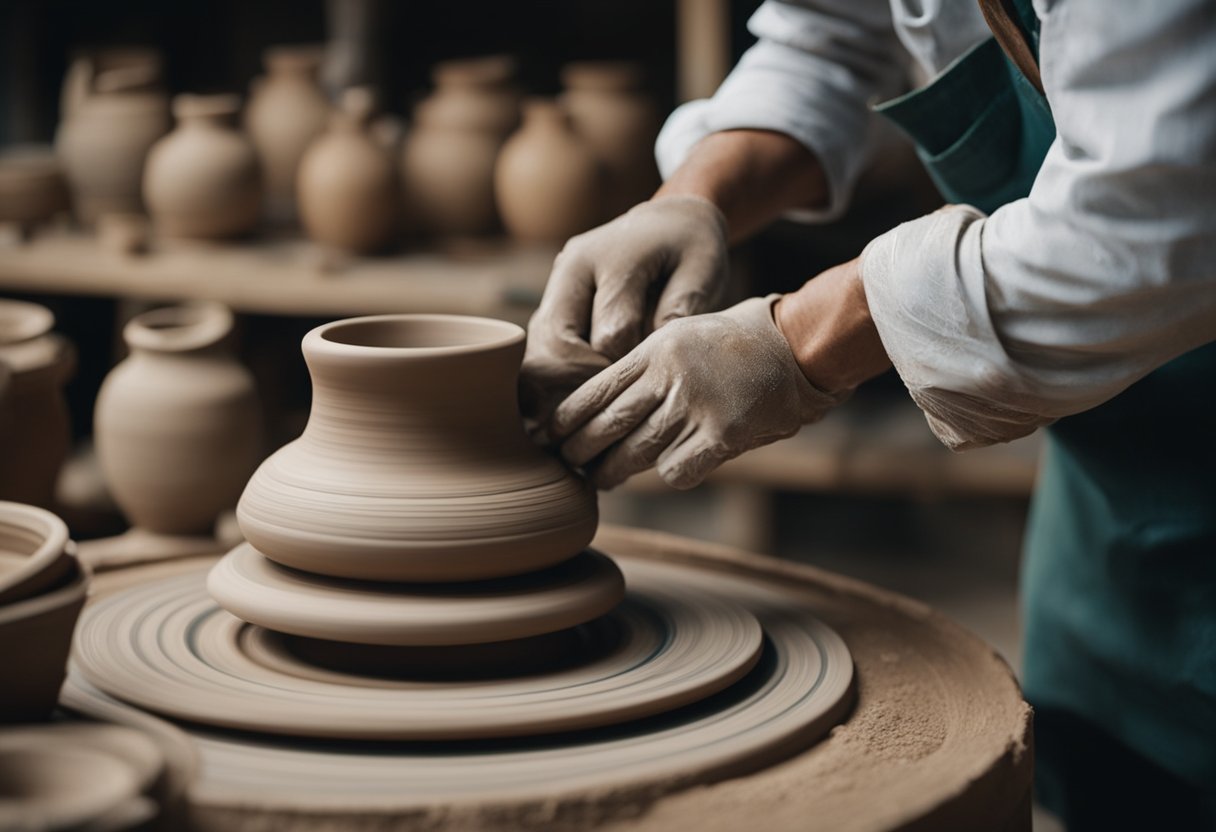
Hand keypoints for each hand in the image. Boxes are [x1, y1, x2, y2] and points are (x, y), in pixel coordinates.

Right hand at [521, 195, 728, 424]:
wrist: (668, 219)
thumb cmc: (691, 247)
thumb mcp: (702, 269)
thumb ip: (681, 309)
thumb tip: (651, 362)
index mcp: (610, 256)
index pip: (610, 331)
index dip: (631, 370)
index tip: (649, 392)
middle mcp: (570, 269)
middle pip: (555, 342)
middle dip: (582, 385)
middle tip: (613, 412)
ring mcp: (554, 289)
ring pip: (537, 351)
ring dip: (560, 389)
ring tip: (591, 420)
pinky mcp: (551, 307)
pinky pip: (539, 353)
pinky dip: (555, 384)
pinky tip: (578, 410)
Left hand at [549, 295, 847, 489]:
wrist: (799, 343)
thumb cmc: (740, 341)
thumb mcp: (684, 335)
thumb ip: (649, 366)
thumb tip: (608, 406)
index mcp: (657, 350)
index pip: (597, 390)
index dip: (570, 418)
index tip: (554, 434)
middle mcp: (671, 377)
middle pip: (609, 424)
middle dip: (582, 450)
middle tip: (570, 464)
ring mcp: (696, 405)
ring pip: (636, 451)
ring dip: (614, 472)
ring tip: (603, 481)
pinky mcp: (724, 434)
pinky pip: (677, 468)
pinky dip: (671, 473)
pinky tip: (672, 471)